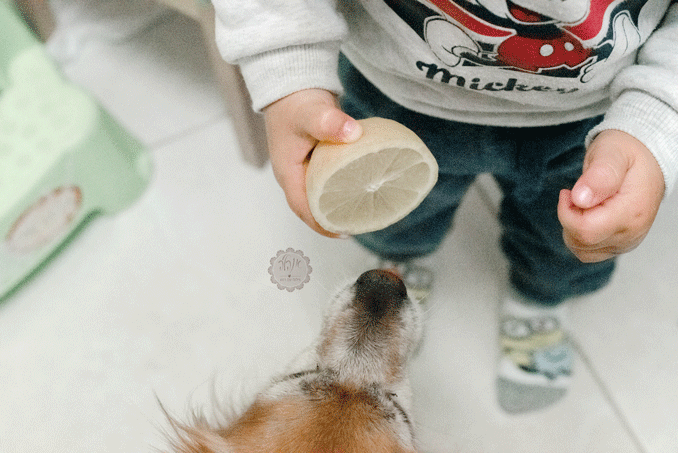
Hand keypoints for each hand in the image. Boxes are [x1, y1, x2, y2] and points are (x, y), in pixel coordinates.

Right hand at [263, 89, 362, 236]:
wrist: (290, 79)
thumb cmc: (294, 100)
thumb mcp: (310, 112)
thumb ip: (328, 122)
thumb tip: (352, 133)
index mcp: (287, 172)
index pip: (302, 208)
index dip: (321, 224)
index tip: (344, 232)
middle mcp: (293, 174)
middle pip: (311, 208)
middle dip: (331, 221)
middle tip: (359, 225)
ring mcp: (303, 168)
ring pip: (319, 196)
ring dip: (336, 207)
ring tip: (361, 212)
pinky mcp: (314, 159)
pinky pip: (327, 182)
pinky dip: (341, 189)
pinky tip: (359, 190)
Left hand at [557, 130, 664, 262]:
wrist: (646, 157)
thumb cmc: (626, 152)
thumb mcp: (611, 153)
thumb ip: (598, 175)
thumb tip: (580, 199)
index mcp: (632, 211)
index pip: (585, 229)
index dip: (567, 212)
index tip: (568, 192)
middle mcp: (632, 232)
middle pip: (582, 242)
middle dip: (568, 218)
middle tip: (575, 194)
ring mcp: (627, 241)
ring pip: (583, 250)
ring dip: (571, 228)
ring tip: (581, 203)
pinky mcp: (620, 244)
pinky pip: (589, 252)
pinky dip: (578, 237)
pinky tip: (583, 216)